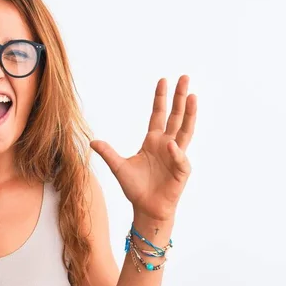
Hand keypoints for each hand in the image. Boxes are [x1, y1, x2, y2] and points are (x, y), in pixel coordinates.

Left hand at [91, 75, 196, 221]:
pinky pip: (180, 159)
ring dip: (190, 115)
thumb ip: (108, 153)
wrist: (146, 208)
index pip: (158, 114)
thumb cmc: (135, 188)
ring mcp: (176, 157)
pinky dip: (176, 153)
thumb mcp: (118, 167)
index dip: (160, 98)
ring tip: (193, 97)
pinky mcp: (181, 172)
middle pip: (176, 116)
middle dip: (180, 97)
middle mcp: (167, 145)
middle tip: (184, 77)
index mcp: (153, 141)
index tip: (163, 80)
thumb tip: (92, 141)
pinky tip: (172, 146)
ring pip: (185, 131)